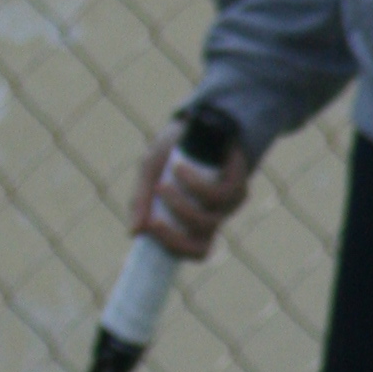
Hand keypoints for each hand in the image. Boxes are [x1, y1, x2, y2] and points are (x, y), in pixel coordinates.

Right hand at [130, 122, 250, 261]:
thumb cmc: (174, 151)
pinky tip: (179, 169)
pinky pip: (217, 196)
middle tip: (152, 222)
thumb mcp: (151, 172)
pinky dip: (194, 185)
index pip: (190, 250)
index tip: (145, 239)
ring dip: (179, 207)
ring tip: (160, 186)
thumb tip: (133, 233)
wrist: (201, 120)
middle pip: (201, 249)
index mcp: (193, 221)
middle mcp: (214, 217)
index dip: (171, 251)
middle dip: (173, 239)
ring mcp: (228, 203)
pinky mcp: (239, 184)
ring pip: (206, 222)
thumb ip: (141, 201)